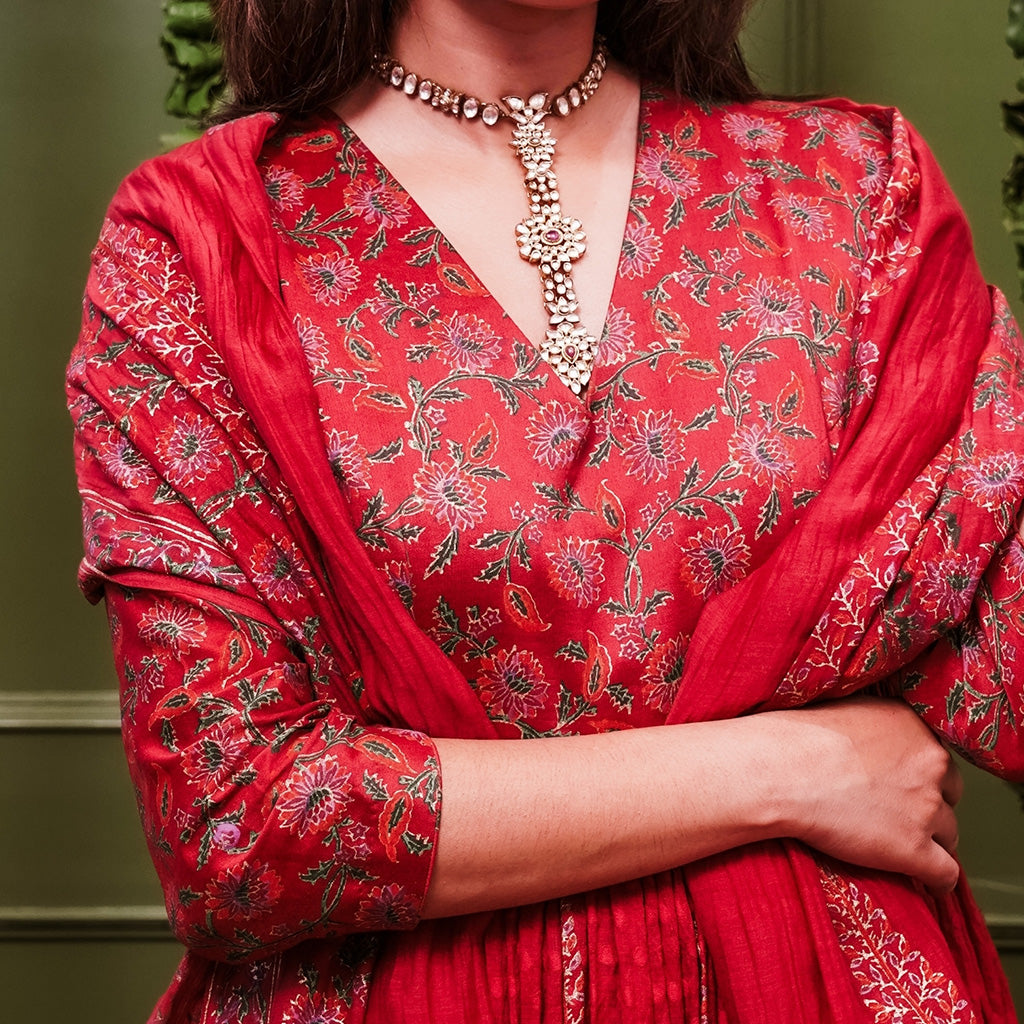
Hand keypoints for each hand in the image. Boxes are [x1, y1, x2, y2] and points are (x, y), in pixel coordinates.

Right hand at [768, 696, 961, 889]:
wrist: (780, 771)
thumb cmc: (797, 739)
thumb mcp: (848, 710)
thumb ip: (878, 727)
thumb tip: (876, 744)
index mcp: (914, 727)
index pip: (937, 758)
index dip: (918, 776)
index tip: (901, 786)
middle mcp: (930, 763)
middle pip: (949, 795)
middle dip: (928, 805)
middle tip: (897, 814)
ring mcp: (925, 808)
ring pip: (948, 834)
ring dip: (929, 840)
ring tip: (903, 847)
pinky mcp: (914, 848)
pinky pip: (946, 874)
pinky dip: (938, 881)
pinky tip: (927, 884)